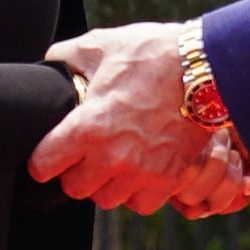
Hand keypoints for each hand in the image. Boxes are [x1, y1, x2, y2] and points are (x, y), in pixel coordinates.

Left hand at [32, 23, 249, 215]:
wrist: (208, 68)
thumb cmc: (152, 54)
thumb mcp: (101, 45)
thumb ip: (66, 57)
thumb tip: (50, 65)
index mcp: (88, 127)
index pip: (43, 166)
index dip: (42, 160)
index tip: (49, 155)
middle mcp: (112, 157)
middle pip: (74, 189)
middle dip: (75, 173)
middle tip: (84, 156)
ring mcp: (142, 172)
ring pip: (107, 199)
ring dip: (106, 184)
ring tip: (113, 164)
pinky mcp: (168, 179)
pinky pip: (141, 205)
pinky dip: (137, 193)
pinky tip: (138, 173)